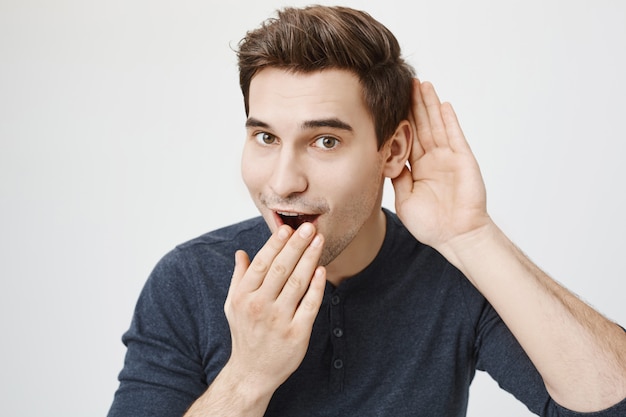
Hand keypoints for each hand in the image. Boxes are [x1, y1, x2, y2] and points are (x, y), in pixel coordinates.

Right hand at [223, 223, 325, 395]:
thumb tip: (241, 253)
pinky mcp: (297, 333)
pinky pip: (310, 305)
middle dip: (296, 245)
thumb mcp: (232, 305)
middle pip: (281, 269)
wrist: (252, 372)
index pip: (262, 264)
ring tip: (319, 241)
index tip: (287, 228)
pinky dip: (317, 287)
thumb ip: (239, 278)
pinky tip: (322, 270)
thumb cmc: (245, 334)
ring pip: (297, 283)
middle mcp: (260, 306)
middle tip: (309, 227)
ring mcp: (279, 320)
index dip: (275, 244)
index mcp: (243, 296)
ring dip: (309, 259)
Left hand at [392, 80, 490, 251]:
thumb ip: (397, 178)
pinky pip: (454, 136)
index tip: (390, 102)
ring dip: (430, 105)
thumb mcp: (404, 200)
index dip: (400, 120)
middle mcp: (433, 159)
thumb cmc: (431, 225)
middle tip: (405, 82)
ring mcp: (449, 158)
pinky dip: (449, 120)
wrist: (455, 237)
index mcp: (418, 169)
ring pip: (437, 125)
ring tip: (422, 84)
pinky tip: (443, 104)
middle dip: (414, 104)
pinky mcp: (463, 160)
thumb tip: (385, 159)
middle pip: (421, 125)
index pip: (407, 138)